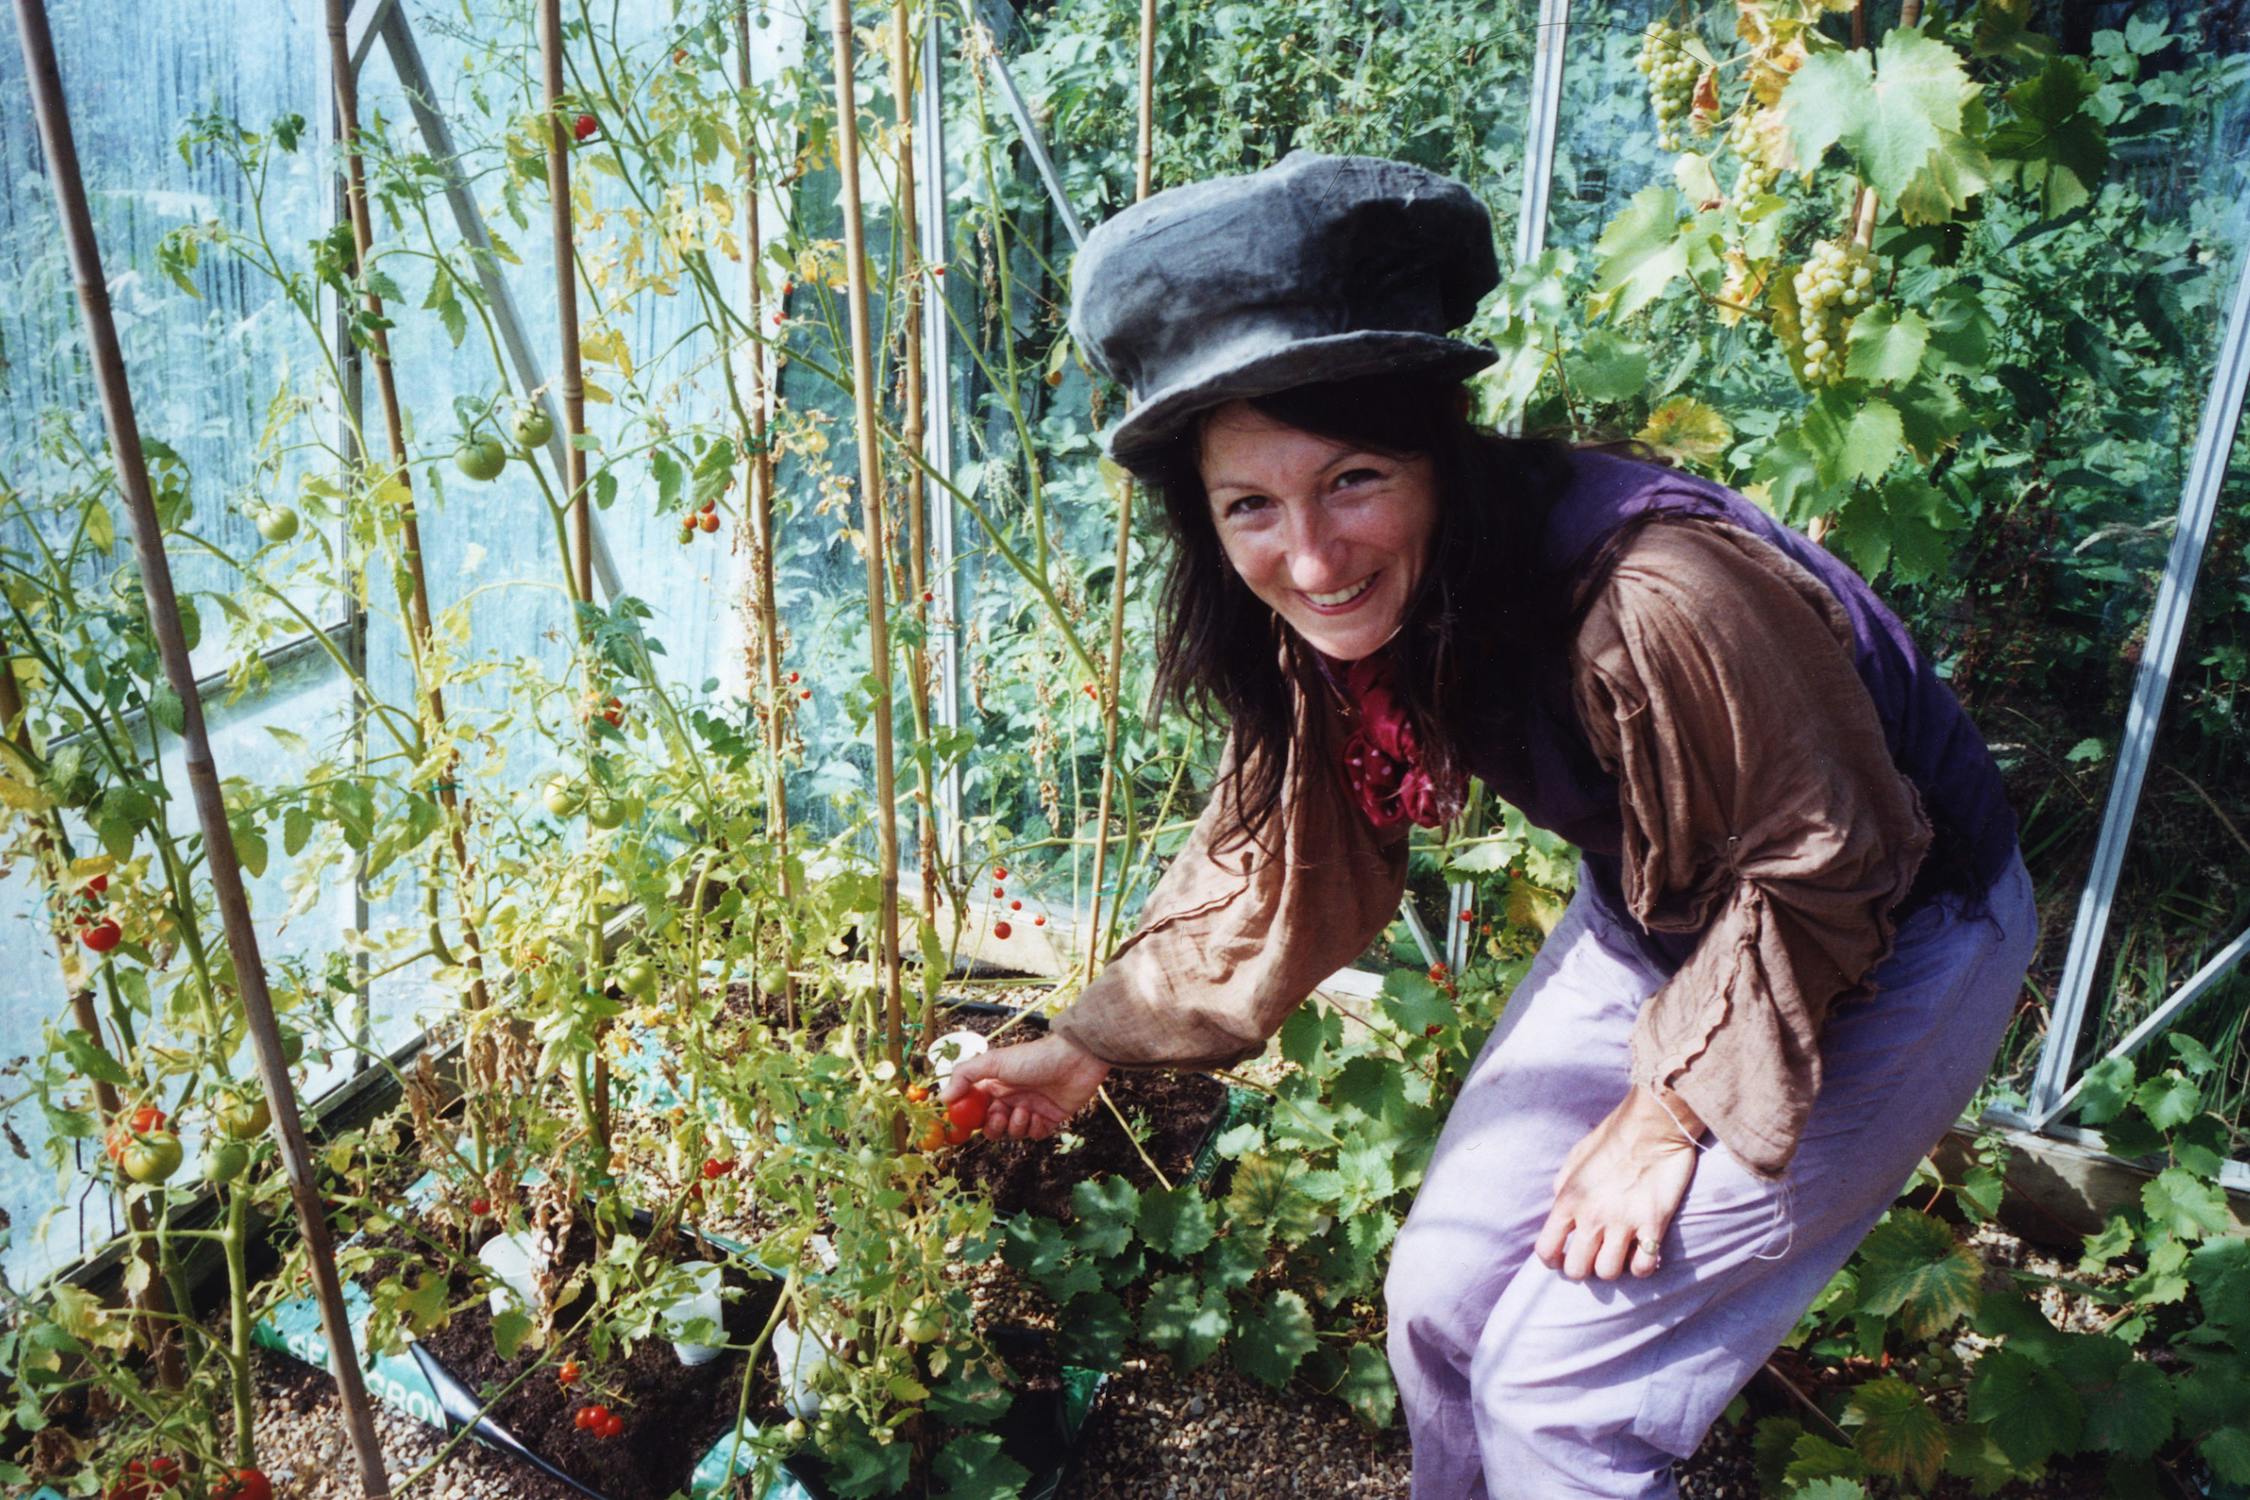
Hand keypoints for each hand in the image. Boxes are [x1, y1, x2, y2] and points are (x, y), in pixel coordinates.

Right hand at [941, 1033, 1110, 1141]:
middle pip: (991, 1125)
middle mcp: (1010, 1098)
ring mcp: (1029, 1109)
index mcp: (994, 1084)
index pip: (974, 1108)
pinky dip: (1034, 1129)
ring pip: (1012, 1132)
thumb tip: (942, 1098)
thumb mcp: (994, 1061)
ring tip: (1027, 1110)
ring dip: (1017, 1125)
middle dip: (994, 1126)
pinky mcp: (1049, 1119)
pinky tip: (1040, 1116)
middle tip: (1001, 1115)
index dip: (968, 1118)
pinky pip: (1034, 1135)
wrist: (1075, 1060)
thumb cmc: (1033, 1058)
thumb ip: (965, 1076)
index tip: (964, 1125)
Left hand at [1532, 1085, 1703, 1280]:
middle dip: (1583, 1268)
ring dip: (1613, 1268)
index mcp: (1569, 1199)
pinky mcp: (1653, 1224)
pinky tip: (1642, 1253)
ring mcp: (1623, 1222)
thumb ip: (1564, 1184)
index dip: (1553, 1260)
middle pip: (1577, 1270)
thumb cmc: (1614, 1136)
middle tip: (1594, 1256)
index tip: (1563, 1257)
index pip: (1547, 1249)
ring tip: (1618, 1254)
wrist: (1654, 1123)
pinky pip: (1643, 1267)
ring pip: (1608, 1273)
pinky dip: (1642, 1267)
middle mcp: (1592, 1216)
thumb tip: (1560, 1204)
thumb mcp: (1576, 1157)